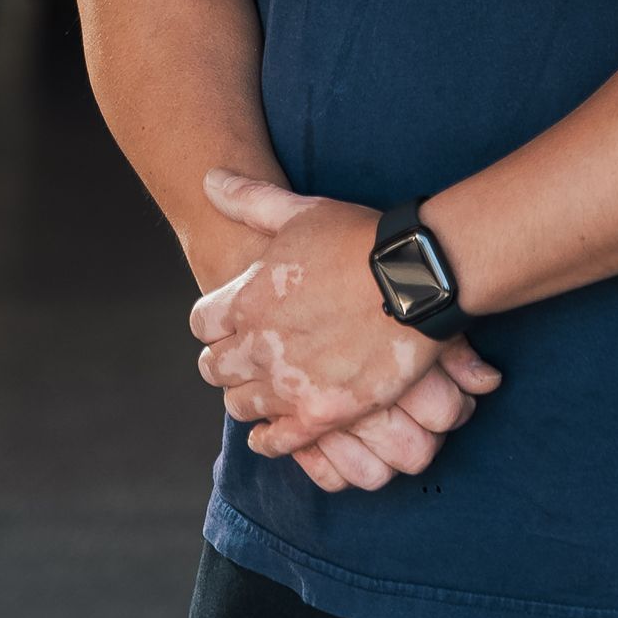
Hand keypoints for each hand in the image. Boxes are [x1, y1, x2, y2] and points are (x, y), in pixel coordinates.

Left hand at [190, 173, 500, 490]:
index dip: (213, 323)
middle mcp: (259, 344)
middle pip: (214, 367)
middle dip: (224, 360)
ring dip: (245, 396)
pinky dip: (268, 438)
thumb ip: (249, 199)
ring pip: (240, 404)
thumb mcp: (301, 211)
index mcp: (247, 297)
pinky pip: (277, 441)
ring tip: (259, 389)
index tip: (228, 323)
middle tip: (242, 357)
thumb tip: (208, 177)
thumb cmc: (360, 238)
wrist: (417, 276)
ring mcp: (289, 383)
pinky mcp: (323, 413)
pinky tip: (270, 432)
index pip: (201, 322)